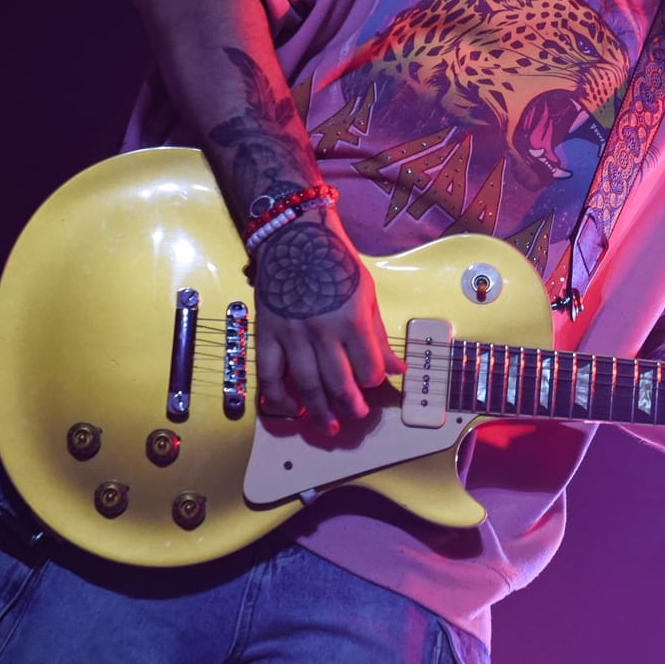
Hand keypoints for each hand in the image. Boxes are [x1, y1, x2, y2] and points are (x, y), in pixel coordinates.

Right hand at [251, 208, 405, 432]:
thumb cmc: (336, 262)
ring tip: (330, 427)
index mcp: (351, 320)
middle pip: (339, 384)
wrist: (295, 236)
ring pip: (306, 386)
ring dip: (319, 412)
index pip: (368, 369)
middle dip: (352, 407)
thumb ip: (378, 335)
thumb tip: (397, 369)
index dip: (374, 381)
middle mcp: (322, 331)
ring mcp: (291, 334)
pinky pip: (269, 375)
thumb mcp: (367, 294)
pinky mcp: (267, 333)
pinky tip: (291, 410)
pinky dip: (279, 398)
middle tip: (357, 417)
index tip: (374, 384)